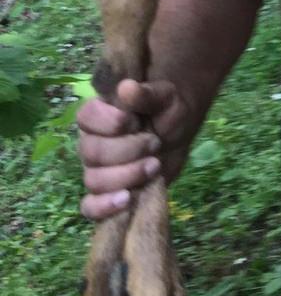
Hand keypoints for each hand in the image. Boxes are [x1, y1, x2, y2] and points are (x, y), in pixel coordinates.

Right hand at [77, 80, 190, 219]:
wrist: (179, 132)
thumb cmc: (168, 109)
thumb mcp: (165, 96)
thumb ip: (146, 94)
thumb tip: (126, 89)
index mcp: (99, 115)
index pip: (86, 118)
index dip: (110, 122)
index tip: (136, 121)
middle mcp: (92, 143)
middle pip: (92, 153)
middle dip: (128, 150)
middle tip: (155, 142)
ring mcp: (98, 169)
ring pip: (94, 180)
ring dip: (127, 175)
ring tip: (154, 165)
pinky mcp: (108, 192)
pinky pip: (91, 207)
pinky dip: (104, 206)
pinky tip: (127, 199)